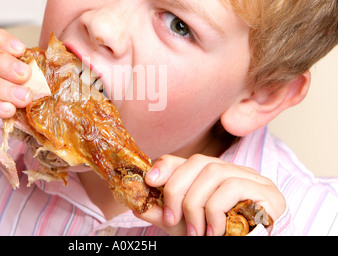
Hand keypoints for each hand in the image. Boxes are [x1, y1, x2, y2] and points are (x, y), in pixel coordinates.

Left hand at [136, 154, 285, 235]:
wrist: (245, 250)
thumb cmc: (215, 238)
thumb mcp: (184, 225)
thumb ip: (163, 213)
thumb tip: (137, 203)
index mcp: (215, 176)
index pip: (189, 159)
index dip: (167, 165)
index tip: (149, 181)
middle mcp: (234, 172)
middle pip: (199, 162)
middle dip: (177, 190)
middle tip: (171, 219)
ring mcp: (253, 179)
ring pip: (213, 172)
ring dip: (196, 205)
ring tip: (196, 232)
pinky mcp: (268, 193)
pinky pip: (232, 187)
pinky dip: (216, 210)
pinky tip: (215, 231)